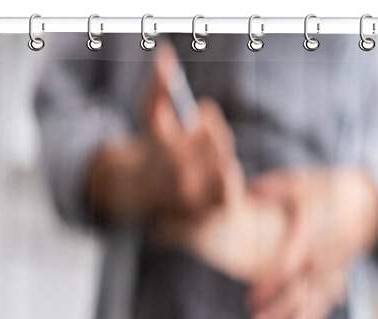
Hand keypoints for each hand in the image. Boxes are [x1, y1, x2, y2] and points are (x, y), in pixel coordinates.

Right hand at [86, 42, 242, 222]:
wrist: (144, 194)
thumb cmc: (152, 147)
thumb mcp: (152, 114)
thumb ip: (158, 84)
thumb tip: (164, 50)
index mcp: (167, 151)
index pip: (210, 122)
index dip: (206, 118)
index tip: (198, 121)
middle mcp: (181, 177)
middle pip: (220, 141)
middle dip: (214, 138)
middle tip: (203, 144)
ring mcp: (198, 197)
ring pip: (228, 162)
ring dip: (221, 159)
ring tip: (206, 163)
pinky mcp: (211, 209)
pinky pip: (233, 184)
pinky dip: (227, 177)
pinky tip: (213, 178)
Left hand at [246, 168, 377, 318]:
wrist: (366, 203)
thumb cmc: (326, 191)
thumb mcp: (302, 183)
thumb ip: (275, 189)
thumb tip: (249, 190)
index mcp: (315, 233)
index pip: (291, 263)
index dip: (272, 283)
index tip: (251, 300)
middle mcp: (327, 256)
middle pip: (303, 290)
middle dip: (281, 312)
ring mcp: (335, 271)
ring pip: (316, 301)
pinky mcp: (338, 280)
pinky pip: (325, 305)